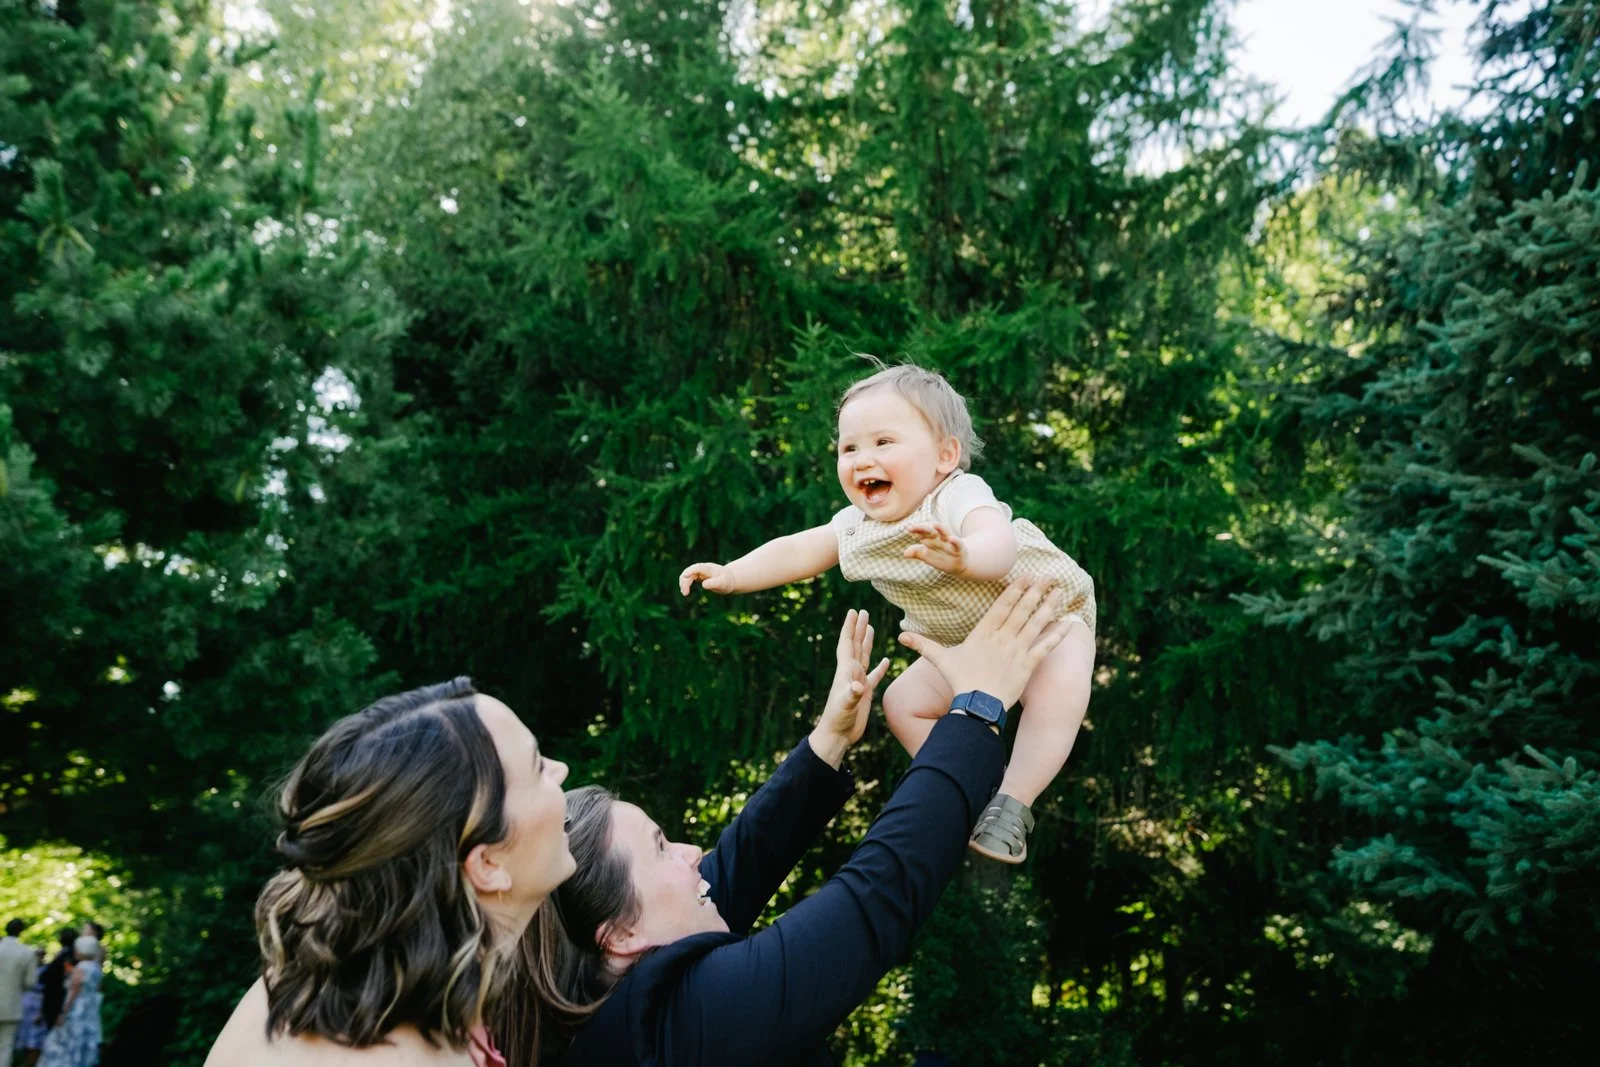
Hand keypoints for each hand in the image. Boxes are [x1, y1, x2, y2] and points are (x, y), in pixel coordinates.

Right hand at [679, 561, 735, 595]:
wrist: (730, 579)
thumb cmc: (726, 582)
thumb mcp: (722, 584)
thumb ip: (714, 583)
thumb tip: (703, 585)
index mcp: (708, 568)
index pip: (696, 568)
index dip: (689, 573)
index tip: (685, 581)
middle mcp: (702, 568)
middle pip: (689, 571)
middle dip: (685, 581)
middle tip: (685, 593)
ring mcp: (699, 571)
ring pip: (687, 574)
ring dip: (683, 583)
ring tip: (685, 593)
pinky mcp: (698, 575)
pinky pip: (688, 578)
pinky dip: (685, 583)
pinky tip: (685, 591)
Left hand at [809, 609, 889, 767]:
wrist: (838, 735)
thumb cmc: (838, 719)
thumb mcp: (846, 705)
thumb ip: (852, 694)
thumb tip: (859, 686)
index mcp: (846, 670)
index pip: (847, 643)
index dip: (849, 627)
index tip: (853, 611)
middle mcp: (851, 673)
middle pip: (855, 645)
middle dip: (859, 628)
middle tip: (863, 611)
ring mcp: (858, 682)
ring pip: (864, 656)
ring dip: (866, 641)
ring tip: (870, 627)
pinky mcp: (865, 693)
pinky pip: (874, 675)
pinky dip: (880, 667)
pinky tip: (886, 660)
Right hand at [898, 578, 1068, 708]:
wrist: (976, 704)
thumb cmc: (959, 681)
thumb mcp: (941, 660)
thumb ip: (924, 645)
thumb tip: (900, 637)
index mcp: (984, 632)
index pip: (1003, 605)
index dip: (1016, 589)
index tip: (1027, 576)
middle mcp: (1003, 637)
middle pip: (1022, 609)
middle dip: (1036, 591)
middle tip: (1048, 577)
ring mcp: (1017, 650)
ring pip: (1036, 623)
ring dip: (1048, 606)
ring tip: (1058, 592)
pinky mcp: (1028, 665)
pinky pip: (1046, 647)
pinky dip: (1057, 635)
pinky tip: (1068, 624)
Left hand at [904, 522, 966, 574]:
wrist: (957, 564)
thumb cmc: (941, 557)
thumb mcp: (928, 556)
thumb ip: (917, 553)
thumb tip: (905, 553)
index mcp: (932, 537)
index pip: (923, 532)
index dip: (917, 530)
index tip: (909, 529)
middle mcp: (940, 537)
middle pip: (932, 530)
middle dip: (923, 528)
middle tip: (913, 527)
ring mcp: (950, 542)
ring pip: (945, 533)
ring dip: (940, 528)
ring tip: (935, 524)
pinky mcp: (960, 548)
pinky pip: (958, 543)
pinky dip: (955, 541)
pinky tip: (951, 539)